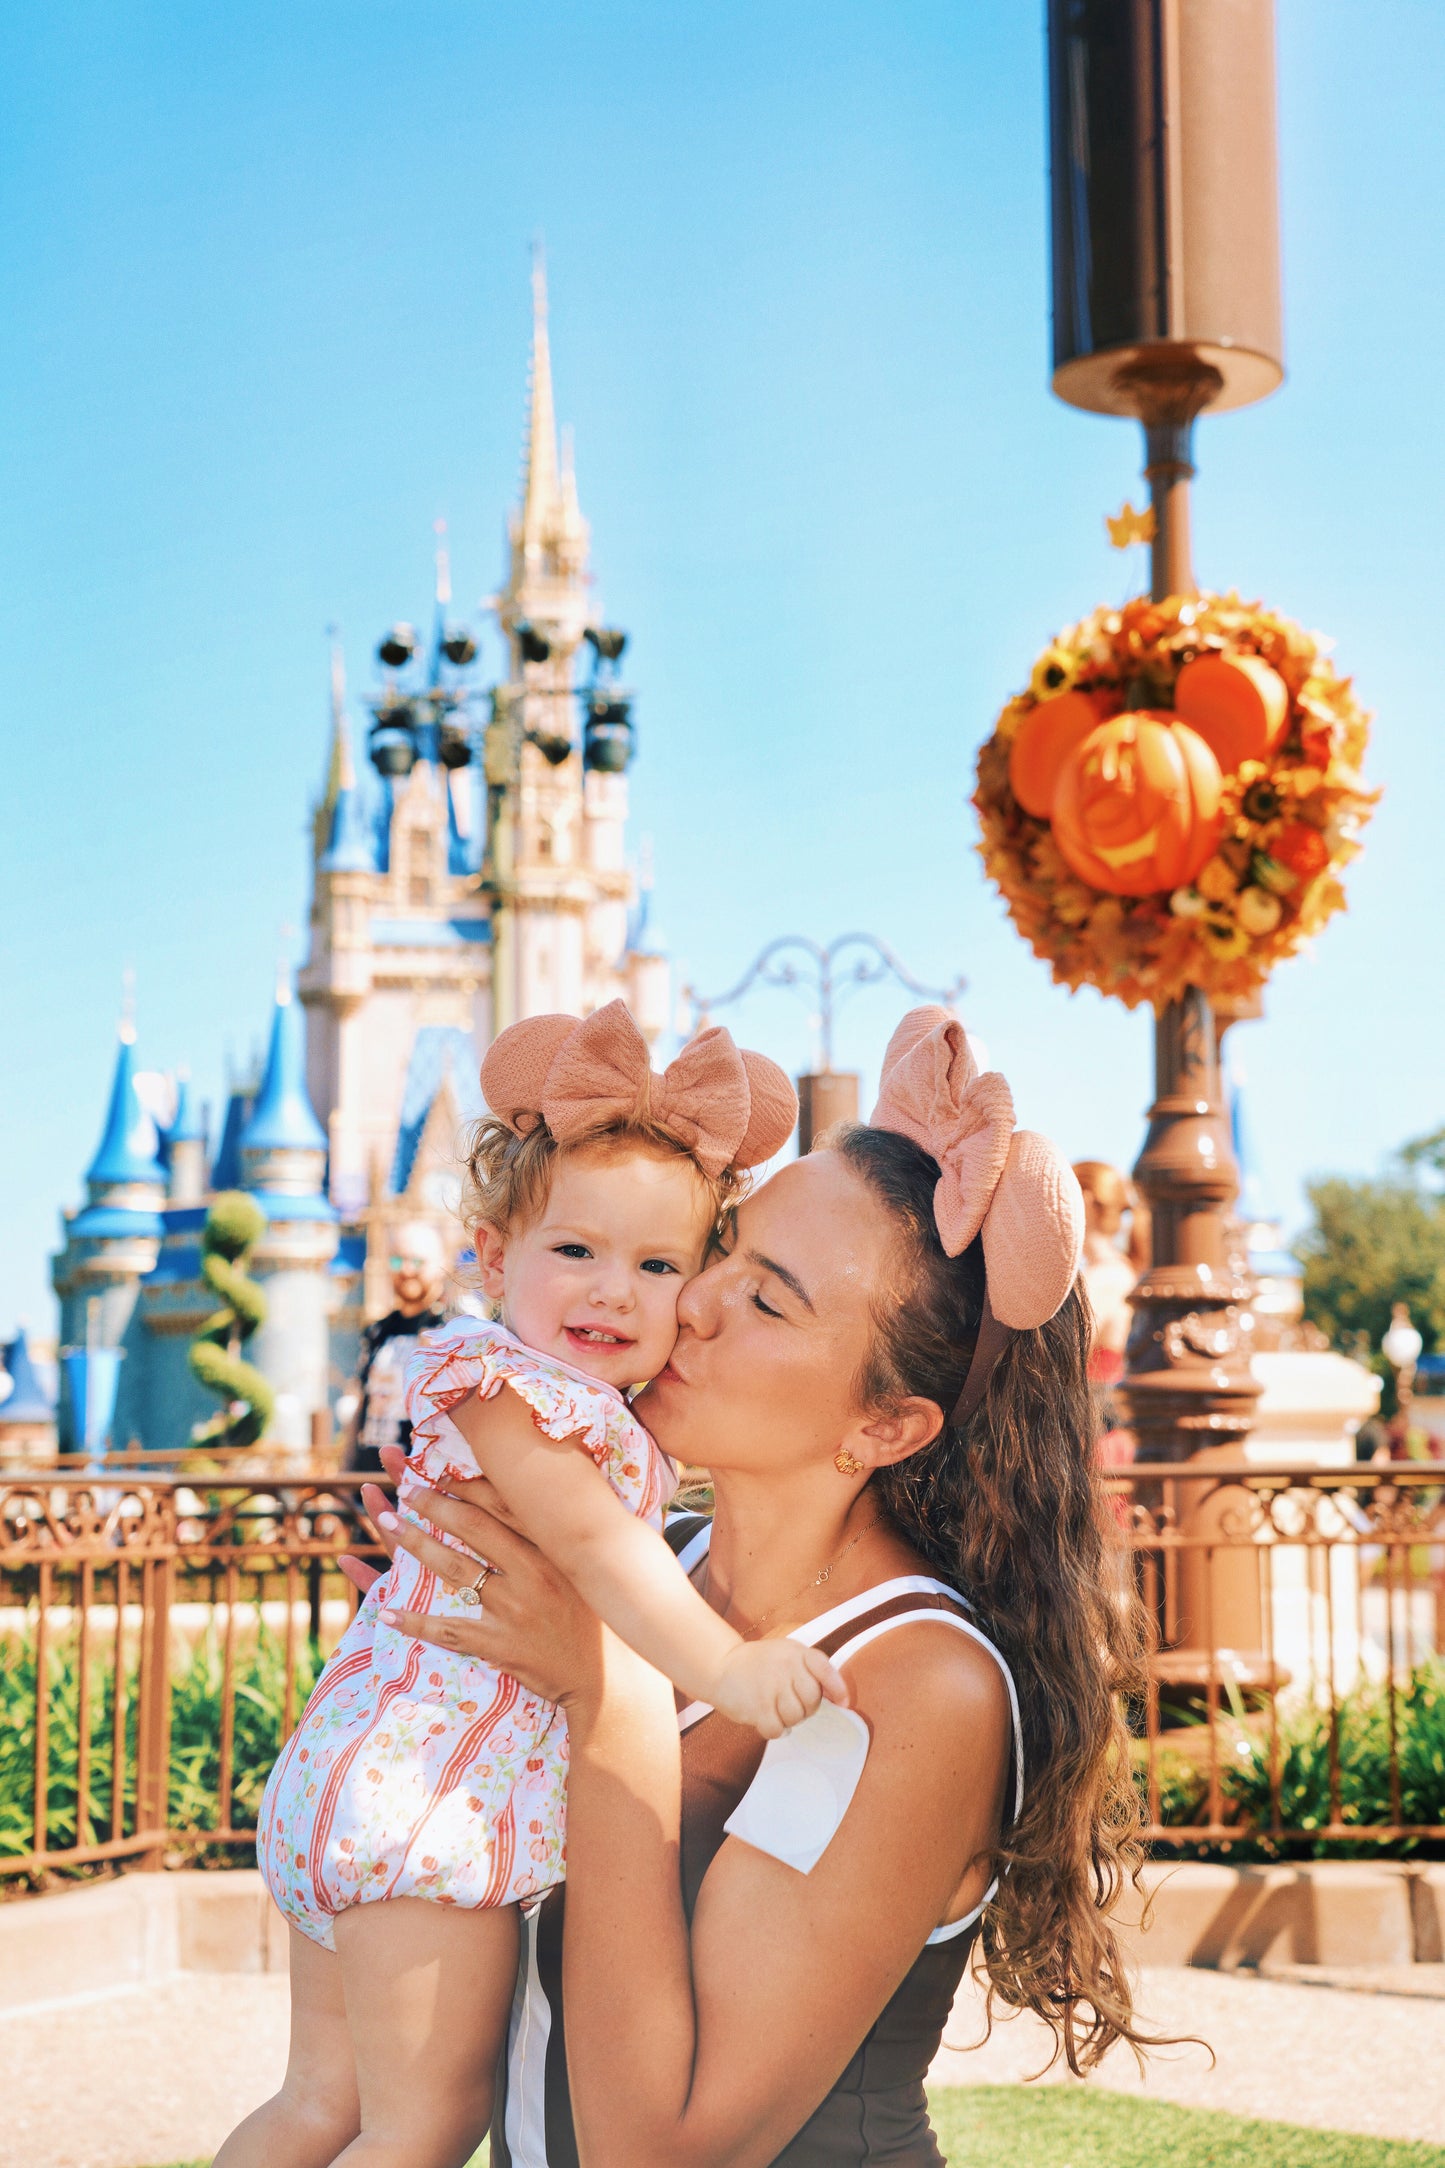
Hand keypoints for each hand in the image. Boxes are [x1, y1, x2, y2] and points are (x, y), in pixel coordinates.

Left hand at [369, 1461, 604, 1708]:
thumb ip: (563, 1537)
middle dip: (433, 1503)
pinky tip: (385, 1612)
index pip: (503, 1503)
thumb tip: (546, 1497)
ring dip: (415, 1543)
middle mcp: (534, 1571)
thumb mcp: (588, 1569)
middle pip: (472, 1527)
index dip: (467, 1483)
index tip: (439, 1469)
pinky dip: (414, 1621)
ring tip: (385, 1521)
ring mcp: (515, 1609)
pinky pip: (448, 1630)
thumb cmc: (602, 1618)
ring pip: (454, 1569)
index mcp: (554, 1547)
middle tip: (404, 1485)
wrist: (612, 1679)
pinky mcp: (501, 1644)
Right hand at [711, 1639, 849, 1739]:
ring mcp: (771, 1686)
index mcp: (795, 1652)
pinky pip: (778, 1729)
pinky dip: (773, 1730)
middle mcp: (786, 1666)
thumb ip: (809, 1670)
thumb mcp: (785, 1654)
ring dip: (787, 1720)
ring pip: (796, 1717)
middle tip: (790, 1704)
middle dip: (805, 1708)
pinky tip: (766, 1719)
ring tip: (775, 1709)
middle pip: (812, 1701)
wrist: (719, 1665)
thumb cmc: (757, 1664)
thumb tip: (840, 1698)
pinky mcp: (758, 1706)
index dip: (837, 1687)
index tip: (844, 1702)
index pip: (824, 1668)